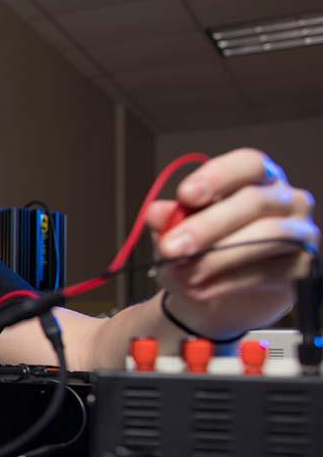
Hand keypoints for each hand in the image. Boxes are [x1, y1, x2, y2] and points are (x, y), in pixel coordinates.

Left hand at [147, 148, 317, 337]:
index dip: (218, 177)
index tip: (184, 196)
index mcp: (257, 178)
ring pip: (268, 237)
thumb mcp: (178, 230)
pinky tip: (200, 289)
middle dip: (208, 226)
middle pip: (255, 201)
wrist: (215, 291)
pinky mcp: (300, 266)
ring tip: (182, 274)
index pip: (248, 164)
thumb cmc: (201, 248)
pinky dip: (228, 282)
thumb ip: (170, 218)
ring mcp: (298, 232)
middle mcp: (284, 200)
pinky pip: (270, 272)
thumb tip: (156, 213)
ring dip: (218, 257)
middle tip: (170, 247)